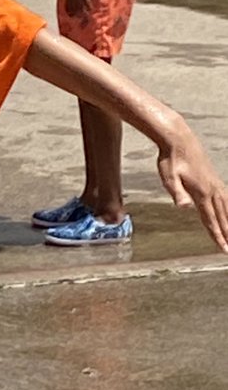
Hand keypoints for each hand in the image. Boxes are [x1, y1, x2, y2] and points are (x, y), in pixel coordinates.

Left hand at [158, 120, 227, 252]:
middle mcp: (212, 190)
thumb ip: (176, 192)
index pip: (211, 219)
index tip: (224, 249)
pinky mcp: (213, 179)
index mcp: (201, 193)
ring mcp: (214, 183)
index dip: (217, 236)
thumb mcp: (168, 176)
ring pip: (227, 208)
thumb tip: (183, 206)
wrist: (178, 140)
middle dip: (227, 234)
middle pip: (222, 217)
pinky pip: (226, 198)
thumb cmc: (170, 159)